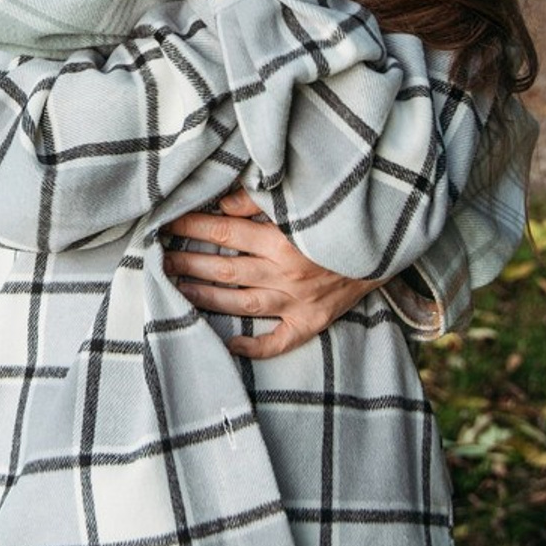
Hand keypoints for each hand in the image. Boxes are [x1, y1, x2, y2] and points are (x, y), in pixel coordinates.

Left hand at [161, 188, 380, 358]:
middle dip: (188, 263)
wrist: (387, 245)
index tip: (166, 223)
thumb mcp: (301, 200)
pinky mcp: (312, 322)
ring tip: (177, 290)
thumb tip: (222, 202)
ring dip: (206, 298)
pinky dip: (254, 346)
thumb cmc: (337, 217)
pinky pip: (280, 341)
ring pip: (242, 304)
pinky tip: (229, 343)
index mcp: (281, 240)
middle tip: (159, 261)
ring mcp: (298, 302)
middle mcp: (286, 273)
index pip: (224, 233)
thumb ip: (258, 199)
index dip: (192, 228)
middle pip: (225, 270)